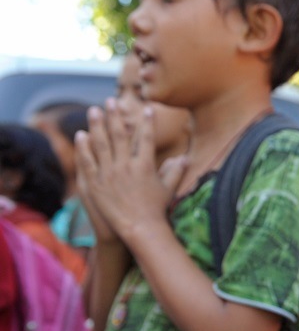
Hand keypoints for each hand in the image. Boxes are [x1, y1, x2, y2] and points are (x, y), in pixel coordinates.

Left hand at [74, 99, 187, 241]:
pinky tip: (81, 135)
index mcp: (145, 166)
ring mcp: (109, 174)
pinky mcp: (95, 184)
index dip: (147, 122)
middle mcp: (126, 166)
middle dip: (115, 116)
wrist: (138, 228)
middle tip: (111, 101)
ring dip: (97, 125)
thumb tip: (183, 158)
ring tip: (94, 111)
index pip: (146, 138)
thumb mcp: (168, 189)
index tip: (147, 108)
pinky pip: (87, 161)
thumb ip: (175, 171)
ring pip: (101, 144)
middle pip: (119, 135)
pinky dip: (84, 147)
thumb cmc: (156, 210)